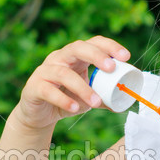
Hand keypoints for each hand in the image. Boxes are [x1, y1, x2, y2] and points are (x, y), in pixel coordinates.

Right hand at [13, 36, 130, 130]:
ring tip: (96, 103)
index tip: (126, 57)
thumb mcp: (87, 98)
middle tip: (111, 68)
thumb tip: (125, 99)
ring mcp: (44, 71)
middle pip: (77, 48)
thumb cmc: (65, 100)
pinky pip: (48, 90)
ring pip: (63, 73)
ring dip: (83, 88)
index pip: (93, 43)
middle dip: (96, 55)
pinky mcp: (34, 87)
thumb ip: (104, 97)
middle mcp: (59, 59)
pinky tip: (75, 108)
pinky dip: (63, 100)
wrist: (38, 116)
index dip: (109, 46)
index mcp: (75, 57)